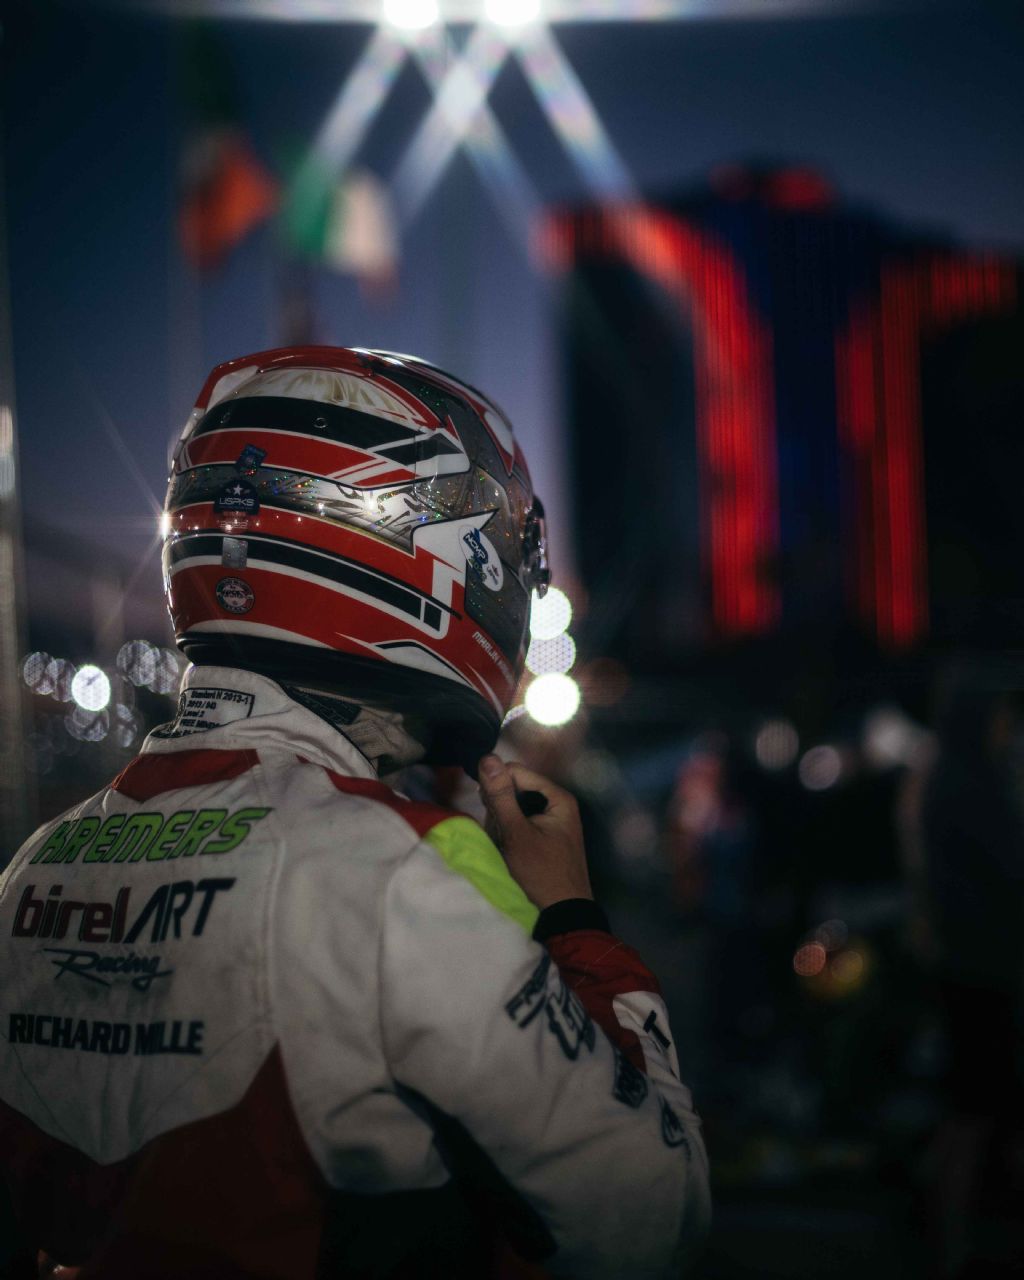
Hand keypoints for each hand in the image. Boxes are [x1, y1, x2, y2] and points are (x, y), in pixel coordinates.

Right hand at [477, 755, 592, 910]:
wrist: (563, 914)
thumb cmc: (541, 873)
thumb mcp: (516, 834)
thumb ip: (501, 796)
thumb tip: (487, 757)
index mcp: (558, 798)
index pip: (517, 772)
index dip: (497, 787)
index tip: (488, 811)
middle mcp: (559, 804)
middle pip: (516, 789)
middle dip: (500, 810)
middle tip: (500, 834)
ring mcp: (553, 820)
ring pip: (515, 808)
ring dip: (503, 824)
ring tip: (505, 846)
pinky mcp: (547, 835)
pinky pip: (521, 822)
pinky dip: (510, 834)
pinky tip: (509, 850)